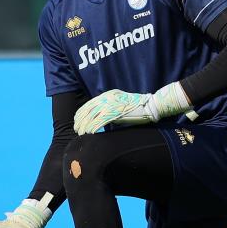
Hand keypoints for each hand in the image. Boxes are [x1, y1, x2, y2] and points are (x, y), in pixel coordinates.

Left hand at [73, 82, 192, 134]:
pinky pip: (100, 121)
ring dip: (85, 125)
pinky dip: (93, 127)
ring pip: (92, 115)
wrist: (150, 106)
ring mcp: (111, 104)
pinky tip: (89, 132)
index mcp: (109, 95)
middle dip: (80, 120)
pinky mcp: (116, 112)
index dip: (82, 113)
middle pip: (88, 109)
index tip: (77, 120)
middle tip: (76, 128)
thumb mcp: (121, 104)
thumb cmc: (138, 107)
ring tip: (81, 132)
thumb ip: (111, 109)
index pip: (90, 103)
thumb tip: (102, 119)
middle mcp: (108, 98)